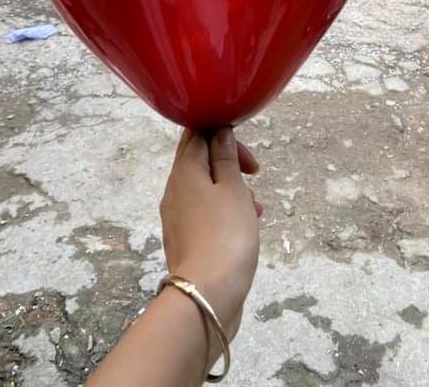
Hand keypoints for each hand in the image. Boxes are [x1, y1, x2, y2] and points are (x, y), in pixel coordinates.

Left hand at [159, 128, 260, 345]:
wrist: (206, 294)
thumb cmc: (226, 234)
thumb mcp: (233, 189)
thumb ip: (225, 158)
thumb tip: (219, 133)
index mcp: (184, 171)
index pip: (196, 133)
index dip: (223, 134)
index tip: (246, 155)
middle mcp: (174, 189)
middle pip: (199, 160)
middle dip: (229, 164)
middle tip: (253, 176)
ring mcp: (176, 216)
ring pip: (204, 188)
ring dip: (231, 190)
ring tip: (254, 209)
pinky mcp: (183, 239)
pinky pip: (203, 212)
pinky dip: (223, 212)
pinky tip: (243, 228)